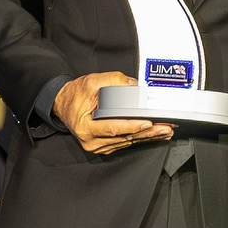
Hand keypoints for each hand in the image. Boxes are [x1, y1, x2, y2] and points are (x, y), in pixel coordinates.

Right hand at [53, 71, 172, 154]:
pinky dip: (138, 137)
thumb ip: (113, 81)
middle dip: (147, 133)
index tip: (148, 123)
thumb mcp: (91, 82)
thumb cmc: (74, 95)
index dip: (132, 126)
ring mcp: (98, 146)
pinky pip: (124, 143)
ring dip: (146, 137)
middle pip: (124, 137)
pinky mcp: (104, 146)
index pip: (113, 128)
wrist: (62, 104)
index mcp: (86, 128)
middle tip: (165, 128)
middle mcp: (92, 141)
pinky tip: (151, 134)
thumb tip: (135, 85)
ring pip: (127, 142)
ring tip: (164, 131)